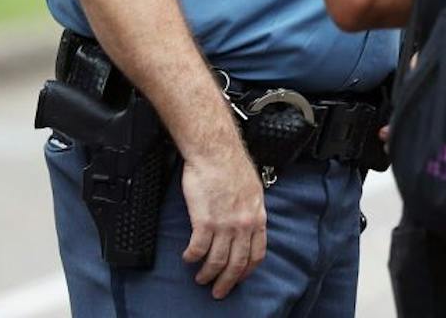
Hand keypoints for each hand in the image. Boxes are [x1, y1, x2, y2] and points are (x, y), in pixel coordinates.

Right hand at [180, 141, 267, 298]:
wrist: (216, 152)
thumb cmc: (232, 166)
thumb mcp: (253, 190)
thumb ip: (251, 210)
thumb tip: (248, 224)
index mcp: (257, 217)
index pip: (257, 253)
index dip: (247, 271)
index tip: (239, 278)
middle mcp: (243, 225)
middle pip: (237, 263)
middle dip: (227, 282)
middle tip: (218, 292)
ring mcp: (225, 224)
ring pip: (217, 261)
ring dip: (207, 274)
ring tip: (200, 279)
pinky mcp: (204, 221)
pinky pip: (198, 249)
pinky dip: (192, 257)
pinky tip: (187, 258)